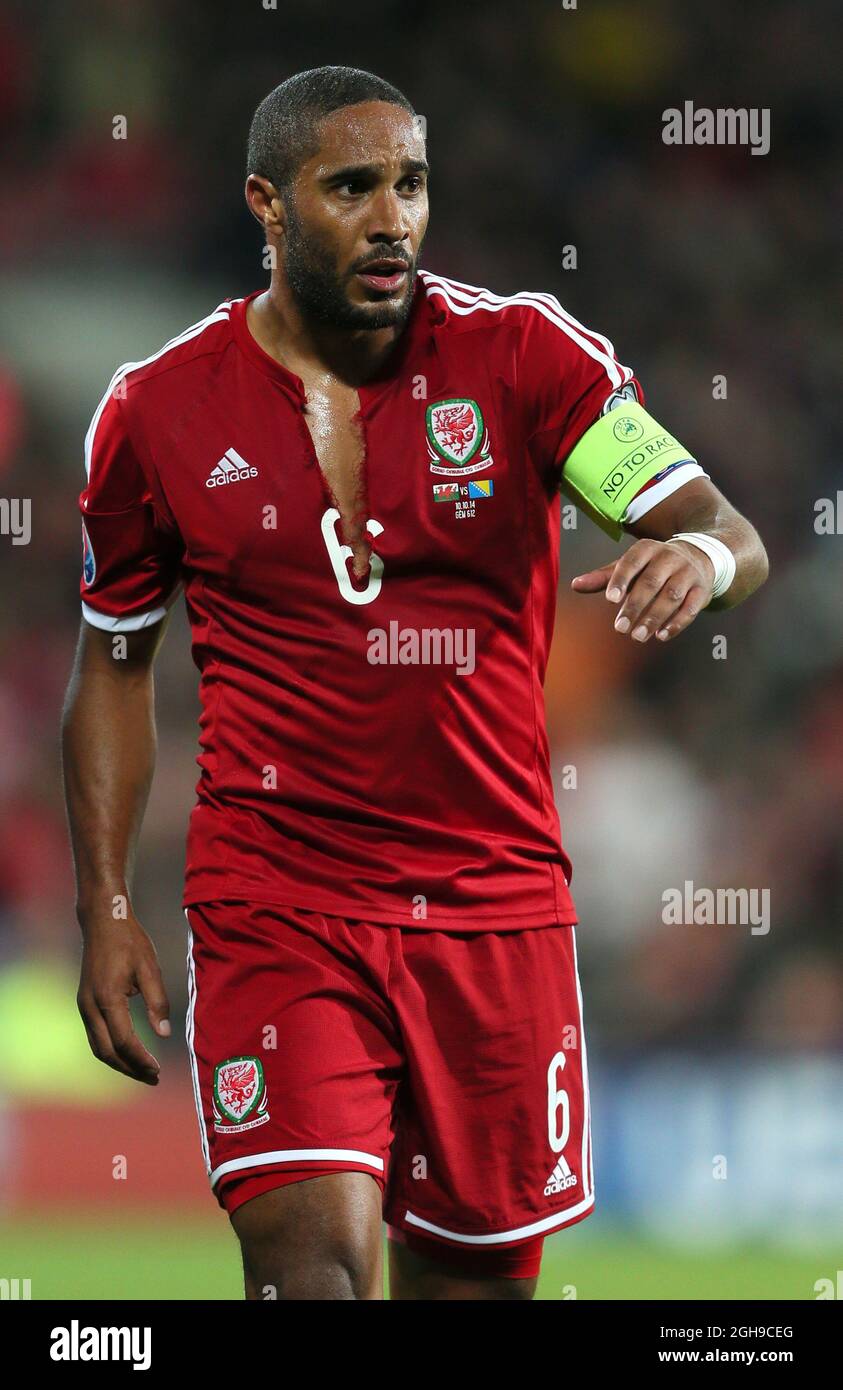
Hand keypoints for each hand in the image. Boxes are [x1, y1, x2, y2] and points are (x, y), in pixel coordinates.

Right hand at [77, 906, 170, 1083]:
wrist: (103, 922)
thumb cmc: (129, 942)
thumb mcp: (149, 968)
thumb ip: (157, 1001)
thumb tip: (164, 1033)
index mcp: (107, 998)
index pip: (123, 1041)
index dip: (141, 1058)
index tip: (158, 1069)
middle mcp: (90, 1007)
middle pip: (106, 1052)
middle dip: (130, 1069)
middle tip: (153, 1078)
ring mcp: (83, 1006)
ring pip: (98, 1047)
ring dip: (119, 1063)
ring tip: (143, 1072)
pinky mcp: (84, 1003)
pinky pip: (95, 1036)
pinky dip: (111, 1050)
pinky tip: (128, 1053)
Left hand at [571, 538, 714, 642]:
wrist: (700, 555)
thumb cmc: (654, 565)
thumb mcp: (631, 565)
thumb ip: (605, 577)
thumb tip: (575, 585)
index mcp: (648, 549)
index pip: (632, 561)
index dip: (621, 579)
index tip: (610, 599)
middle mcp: (670, 557)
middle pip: (652, 582)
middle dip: (635, 606)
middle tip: (620, 628)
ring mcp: (689, 573)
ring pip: (672, 596)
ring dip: (654, 617)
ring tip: (637, 636)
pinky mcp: (702, 590)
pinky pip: (691, 608)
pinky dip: (677, 623)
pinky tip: (661, 636)